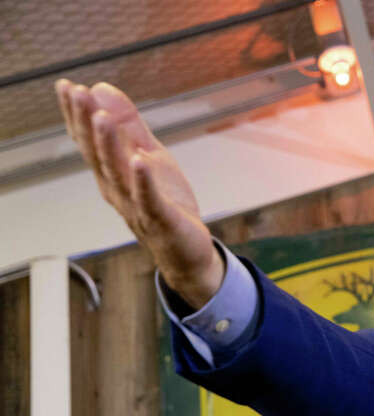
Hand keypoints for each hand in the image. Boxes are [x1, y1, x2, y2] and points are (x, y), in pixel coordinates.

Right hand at [55, 79, 222, 307]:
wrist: (186, 250)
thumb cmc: (165, 202)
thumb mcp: (149, 155)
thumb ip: (128, 125)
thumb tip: (101, 87)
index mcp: (112, 172)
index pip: (89, 140)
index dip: (77, 114)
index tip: (66, 86)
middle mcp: (117, 188)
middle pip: (97, 154)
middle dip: (85, 123)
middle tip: (76, 93)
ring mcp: (136, 205)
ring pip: (118, 173)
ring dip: (109, 145)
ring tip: (101, 118)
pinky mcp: (160, 220)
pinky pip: (149, 199)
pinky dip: (143, 181)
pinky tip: (138, 161)